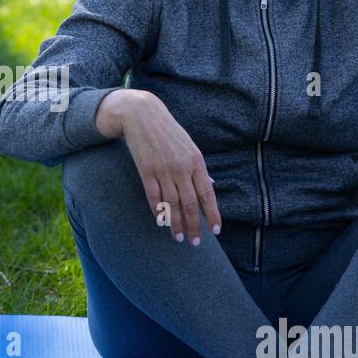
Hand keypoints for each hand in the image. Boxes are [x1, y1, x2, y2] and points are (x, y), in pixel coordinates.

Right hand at [101, 90, 220, 244]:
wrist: (142, 114)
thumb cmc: (168, 131)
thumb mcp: (189, 147)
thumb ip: (199, 169)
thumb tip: (210, 187)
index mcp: (196, 162)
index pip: (207, 194)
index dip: (212, 214)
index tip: (215, 231)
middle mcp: (182, 168)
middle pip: (190, 204)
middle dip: (194, 226)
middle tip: (195, 242)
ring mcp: (163, 169)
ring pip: (171, 204)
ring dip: (175, 224)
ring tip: (178, 237)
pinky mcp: (146, 170)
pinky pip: (153, 196)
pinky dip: (157, 210)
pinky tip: (160, 221)